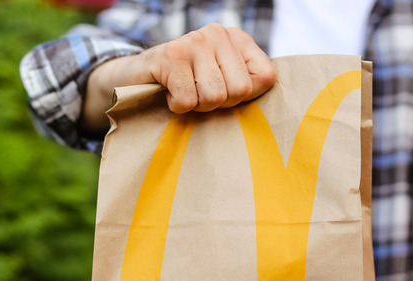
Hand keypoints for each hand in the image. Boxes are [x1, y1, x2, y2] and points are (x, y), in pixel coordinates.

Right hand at [82, 23, 276, 130]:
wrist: (135, 78)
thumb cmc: (186, 86)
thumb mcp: (223, 82)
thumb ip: (248, 88)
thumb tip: (276, 115)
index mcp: (238, 38)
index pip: (266, 78)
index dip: (245, 98)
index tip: (225, 95)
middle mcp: (218, 34)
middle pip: (239, 91)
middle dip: (218, 104)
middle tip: (199, 95)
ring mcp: (194, 41)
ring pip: (214, 97)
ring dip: (197, 106)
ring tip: (185, 93)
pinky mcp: (170, 55)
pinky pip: (188, 100)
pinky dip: (177, 106)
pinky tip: (169, 93)